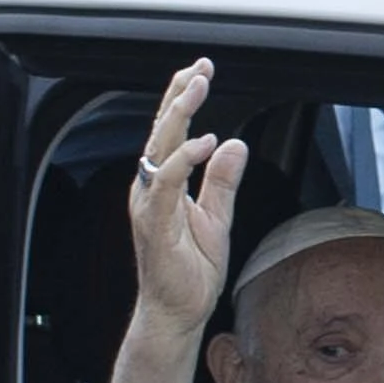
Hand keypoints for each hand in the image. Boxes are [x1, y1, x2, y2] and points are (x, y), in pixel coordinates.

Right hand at [117, 60, 245, 345]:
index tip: (200, 70)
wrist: (177, 314)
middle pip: (161, 130)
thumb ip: (223, 181)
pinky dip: (184, 160)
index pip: (170, 131)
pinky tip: (204, 142)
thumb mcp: (217, 218)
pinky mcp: (154, 224)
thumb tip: (235, 143)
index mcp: (162, 184)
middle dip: (179, 95)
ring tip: (199, 88)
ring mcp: (149, 205)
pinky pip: (166, 184)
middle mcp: (150, 188)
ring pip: (159, 148)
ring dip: (179, 115)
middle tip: (200, 68)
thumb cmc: (192, 271)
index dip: (181, 98)